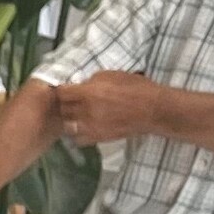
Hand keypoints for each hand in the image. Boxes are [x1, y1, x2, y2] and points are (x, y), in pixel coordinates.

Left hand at [54, 69, 169, 148]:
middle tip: (73, 101)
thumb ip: (93, 80)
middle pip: (63, 109)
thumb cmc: (136, 88)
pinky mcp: (96, 138)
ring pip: (67, 126)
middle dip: (66, 104)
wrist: (152, 109)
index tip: (67, 89)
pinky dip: (78, 133)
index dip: (62, 90)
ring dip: (70, 120)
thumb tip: (81, 85)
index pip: (62, 92)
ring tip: (78, 115)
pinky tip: (85, 127)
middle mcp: (85, 111)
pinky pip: (77, 139)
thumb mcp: (113, 75)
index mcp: (89, 92)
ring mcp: (90, 127)